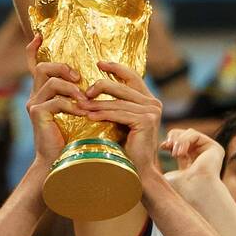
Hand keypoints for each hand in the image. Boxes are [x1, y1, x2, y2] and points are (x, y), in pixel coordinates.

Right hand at [25, 36, 88, 166]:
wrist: (58, 162)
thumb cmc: (70, 140)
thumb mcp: (74, 113)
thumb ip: (76, 97)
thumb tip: (89, 82)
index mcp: (41, 93)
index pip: (33, 65)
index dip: (33, 49)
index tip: (38, 35)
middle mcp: (34, 96)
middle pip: (44, 67)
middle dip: (63, 68)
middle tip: (79, 79)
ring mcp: (34, 105)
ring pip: (51, 81)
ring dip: (72, 88)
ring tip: (85, 100)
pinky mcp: (37, 114)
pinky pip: (56, 100)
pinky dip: (71, 105)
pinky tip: (81, 114)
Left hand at [83, 61, 162, 175]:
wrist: (139, 172)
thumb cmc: (128, 150)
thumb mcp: (122, 122)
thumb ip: (117, 106)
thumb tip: (96, 90)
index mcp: (149, 101)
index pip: (132, 77)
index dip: (116, 68)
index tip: (99, 63)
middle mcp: (153, 104)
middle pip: (123, 87)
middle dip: (102, 86)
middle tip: (84, 89)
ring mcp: (151, 112)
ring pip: (119, 102)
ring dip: (98, 103)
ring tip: (81, 104)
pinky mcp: (146, 121)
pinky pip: (119, 114)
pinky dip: (103, 114)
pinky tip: (89, 116)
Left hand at [163, 127, 224, 188]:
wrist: (192, 193)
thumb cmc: (179, 190)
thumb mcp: (167, 174)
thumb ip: (165, 164)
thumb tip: (159, 149)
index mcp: (190, 165)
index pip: (180, 146)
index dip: (170, 142)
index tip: (162, 147)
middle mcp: (201, 158)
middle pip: (185, 136)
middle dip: (173, 138)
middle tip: (166, 146)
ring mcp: (209, 153)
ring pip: (189, 133)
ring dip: (178, 141)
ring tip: (174, 154)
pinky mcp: (215, 148)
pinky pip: (194, 134)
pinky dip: (184, 140)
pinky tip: (180, 153)